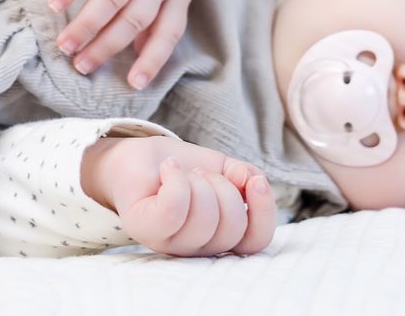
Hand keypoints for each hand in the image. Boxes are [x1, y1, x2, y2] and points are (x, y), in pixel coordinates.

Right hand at [51, 0, 199, 87]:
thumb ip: (161, 16)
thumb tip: (141, 59)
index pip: (170, 31)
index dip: (153, 59)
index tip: (134, 83)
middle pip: (134, 18)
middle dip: (106, 46)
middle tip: (81, 66)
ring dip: (86, 24)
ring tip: (64, 45)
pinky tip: (54, 4)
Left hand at [81, 135, 276, 256]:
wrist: (140, 157)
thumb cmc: (183, 168)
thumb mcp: (222, 168)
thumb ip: (244, 176)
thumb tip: (252, 181)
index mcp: (220, 236)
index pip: (256, 241)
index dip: (264, 212)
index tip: (255, 181)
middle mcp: (197, 247)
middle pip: (233, 226)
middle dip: (224, 187)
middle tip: (203, 175)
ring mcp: (170, 242)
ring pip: (204, 217)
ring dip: (198, 181)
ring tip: (184, 173)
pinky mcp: (146, 228)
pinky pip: (174, 208)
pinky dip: (176, 177)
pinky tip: (170, 168)